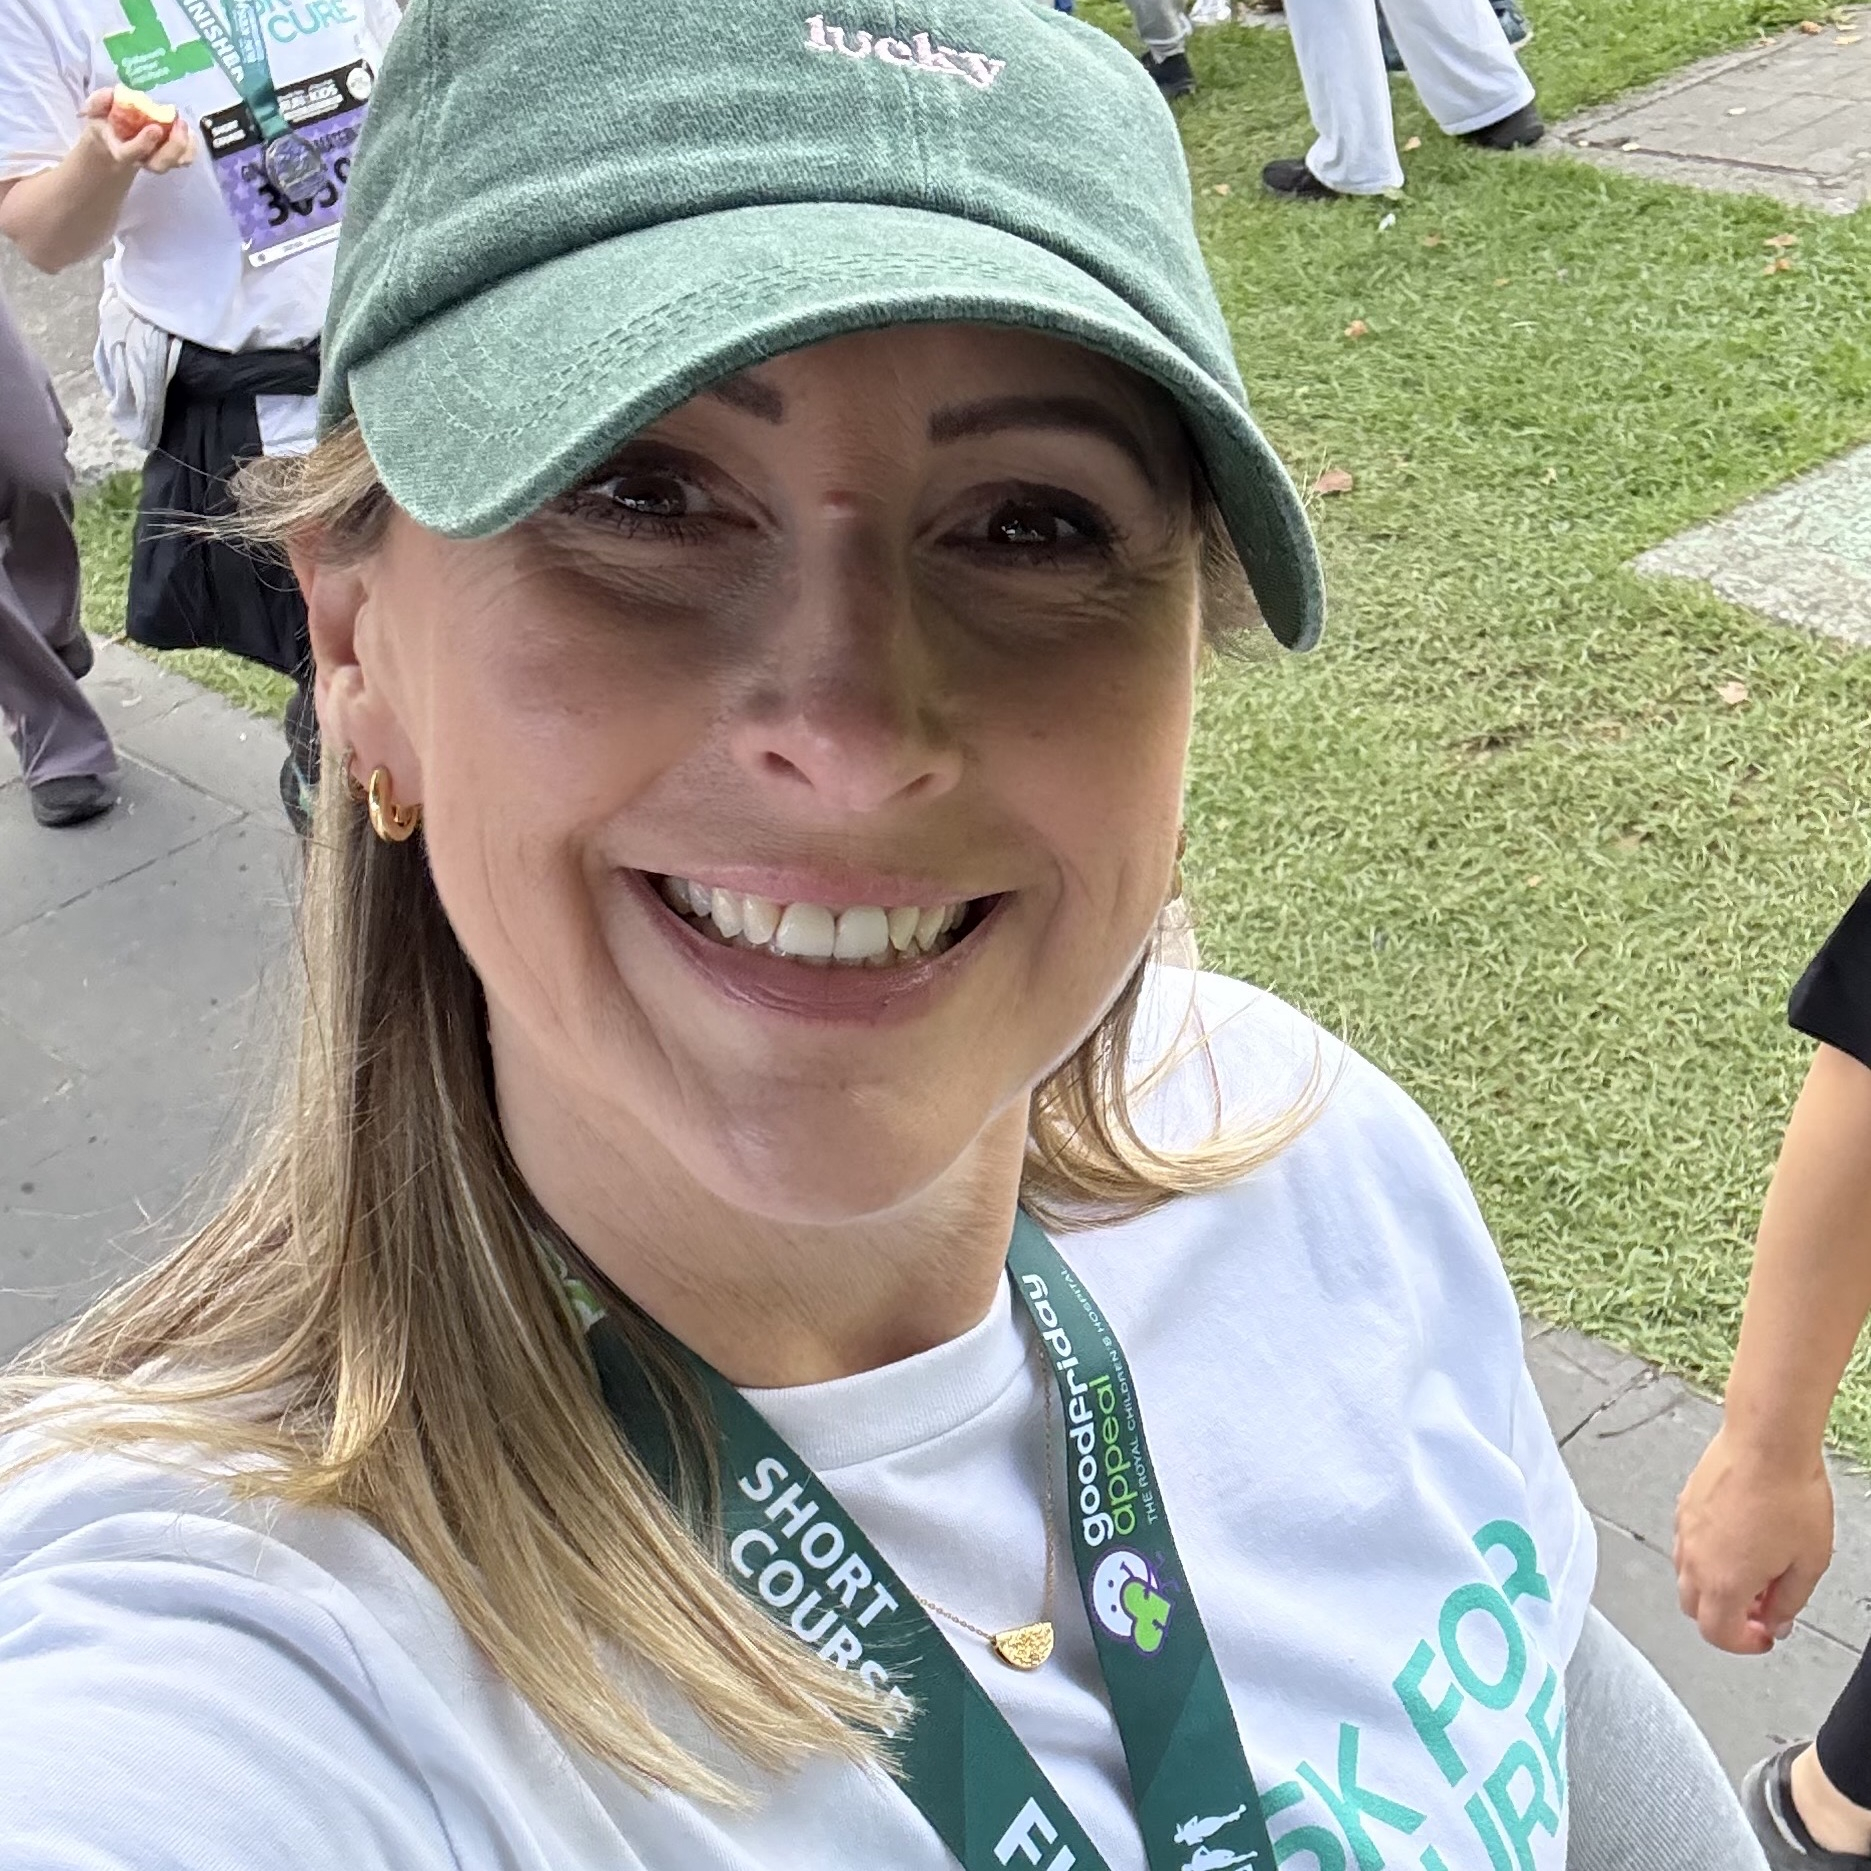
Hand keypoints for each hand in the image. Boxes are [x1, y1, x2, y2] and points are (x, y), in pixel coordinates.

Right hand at [78, 88, 194, 173]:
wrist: (113, 141)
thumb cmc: (105, 124)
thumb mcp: (96, 111)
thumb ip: (98, 102)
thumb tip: (112, 94)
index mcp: (119, 150)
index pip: (130, 154)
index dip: (143, 143)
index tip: (156, 128)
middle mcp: (140, 160)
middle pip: (159, 164)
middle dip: (172, 147)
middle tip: (178, 123)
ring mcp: (157, 161)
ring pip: (175, 163)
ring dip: (185, 146)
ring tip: (184, 124)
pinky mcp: (170, 158)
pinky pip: (185, 158)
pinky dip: (191, 146)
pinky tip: (190, 130)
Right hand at [1674, 1424, 1833, 1653]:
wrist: (1765, 1443)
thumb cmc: (1789, 1496)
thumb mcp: (1809, 1563)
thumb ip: (1788, 1602)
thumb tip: (1775, 1619)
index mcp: (1724, 1582)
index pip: (1717, 1634)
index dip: (1745, 1644)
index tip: (1765, 1634)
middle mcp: (1694, 1559)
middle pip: (1695, 1609)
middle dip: (1726, 1616)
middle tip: (1760, 1606)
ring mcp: (1684, 1530)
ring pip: (1686, 1576)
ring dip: (1715, 1585)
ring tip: (1751, 1569)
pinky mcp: (1684, 1505)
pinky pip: (1686, 1545)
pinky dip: (1707, 1556)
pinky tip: (1738, 1539)